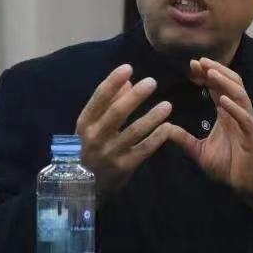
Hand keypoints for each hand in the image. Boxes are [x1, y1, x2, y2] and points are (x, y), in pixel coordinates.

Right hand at [76, 64, 174, 199]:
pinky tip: (169, 128)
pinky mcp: (123, 167)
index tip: (128, 67)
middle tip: (152, 81)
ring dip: (152, 117)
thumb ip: (108, 103)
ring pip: (133, 131)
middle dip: (135, 96)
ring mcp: (109, 153)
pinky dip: (156, 138)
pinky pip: (143, 150)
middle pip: (117, 113)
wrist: (83, 185)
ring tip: (168, 105)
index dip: (113, 82)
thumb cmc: (90, 147)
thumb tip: (127, 81)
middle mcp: (95, 137)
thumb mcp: (92, 125)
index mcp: (85, 123)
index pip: (99, 99)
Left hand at [167, 58, 252, 223]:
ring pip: (240, 95)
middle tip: (199, 61)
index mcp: (227, 114)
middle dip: (216, 70)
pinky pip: (245, 119)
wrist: (246, 186)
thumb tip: (164, 128)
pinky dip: (235, 108)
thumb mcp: (199, 151)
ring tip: (211, 72)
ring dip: (226, 82)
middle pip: (231, 84)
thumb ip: (184, 139)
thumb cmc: (227, 167)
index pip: (218, 87)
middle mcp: (238, 113)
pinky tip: (223, 100)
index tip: (192, 65)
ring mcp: (247, 123)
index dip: (207, 74)